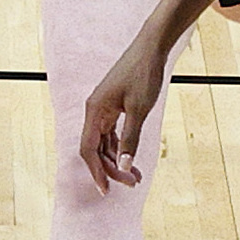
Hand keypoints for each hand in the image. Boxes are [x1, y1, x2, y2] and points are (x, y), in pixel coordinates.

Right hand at [78, 30, 173, 188]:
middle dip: (112, 168)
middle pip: (96, 149)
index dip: (96, 171)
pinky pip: (112, 134)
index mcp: (94, 111)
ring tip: (135, 177)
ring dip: (117, 160)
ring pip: (105, 143)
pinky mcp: (114, 107)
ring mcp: (104, 109)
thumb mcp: (139, 110)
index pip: (88, 149)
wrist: (151, 49)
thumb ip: (130, 139)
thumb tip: (123, 167)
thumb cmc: (143, 75)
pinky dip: (121, 148)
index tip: (106, 190)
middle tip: (132, 183)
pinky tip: (131, 159)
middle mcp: (95, 111)